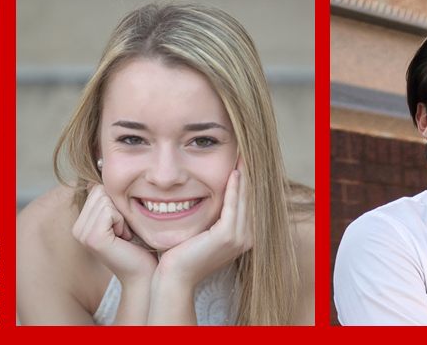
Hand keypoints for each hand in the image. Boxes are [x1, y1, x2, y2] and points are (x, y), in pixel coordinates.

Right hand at [72, 182, 158, 286]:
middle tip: (123, 230)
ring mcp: (82, 234)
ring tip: (124, 235)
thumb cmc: (137, 245)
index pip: (97, 189)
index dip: (115, 202)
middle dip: (118, 207)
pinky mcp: (93, 238)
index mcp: (80, 223)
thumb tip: (95, 176)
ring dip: (121, 215)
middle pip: (100, 191)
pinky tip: (124, 238)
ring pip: (105, 199)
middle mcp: (77, 229)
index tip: (121, 225)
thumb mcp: (120, 218)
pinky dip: (122, 221)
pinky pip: (109, 210)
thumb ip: (106, 200)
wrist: (143, 273)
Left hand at [155, 156, 253, 289]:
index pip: (248, 202)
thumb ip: (214, 215)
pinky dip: (234, 189)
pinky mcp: (228, 237)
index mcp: (243, 237)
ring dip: (244, 177)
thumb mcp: (204, 229)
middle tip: (245, 151)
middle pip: (250, 199)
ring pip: (244, 200)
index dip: (247, 180)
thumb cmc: (184, 252)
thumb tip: (213, 193)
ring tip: (242, 156)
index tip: (242, 159)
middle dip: (248, 174)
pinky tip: (233, 174)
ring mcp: (239, 239)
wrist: (175, 274)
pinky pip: (233, 206)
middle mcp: (246, 239)